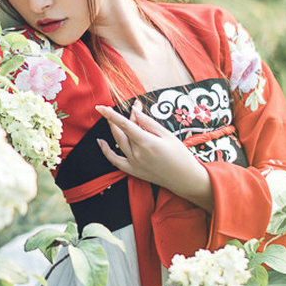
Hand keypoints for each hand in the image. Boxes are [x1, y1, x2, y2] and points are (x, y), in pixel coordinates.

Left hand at [95, 100, 213, 210]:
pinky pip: (115, 161)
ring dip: (114, 130)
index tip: (100, 106)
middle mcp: (137, 153)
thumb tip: (135, 111)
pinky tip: (101, 142)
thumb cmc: (180, 155)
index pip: (124, 124)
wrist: (185, 178)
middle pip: (121, 132)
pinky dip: (106, 151)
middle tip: (122, 109)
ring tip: (113, 121)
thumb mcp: (167, 134)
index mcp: (147, 142)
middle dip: (117, 119)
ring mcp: (134, 163)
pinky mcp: (133, 171)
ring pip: (118, 143)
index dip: (110, 114)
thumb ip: (148, 122)